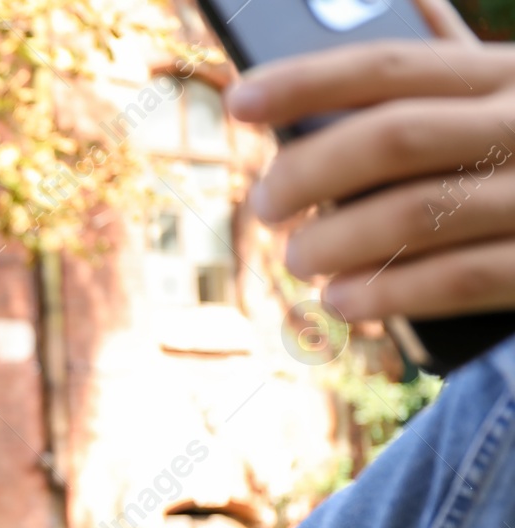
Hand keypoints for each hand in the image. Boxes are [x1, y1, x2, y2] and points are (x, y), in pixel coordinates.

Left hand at [225, 0, 514, 320]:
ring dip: (335, 242)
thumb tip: (377, 11)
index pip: (389, 67)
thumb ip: (445, 70)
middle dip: (308, 173)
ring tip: (297, 259)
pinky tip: (342, 300)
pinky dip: (386, 293)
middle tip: (263, 205)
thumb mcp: (505, 97)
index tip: (238, 101)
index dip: (305, 81)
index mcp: (506, 74)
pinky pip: (455, 280)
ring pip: (415, 214)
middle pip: (392, 138)